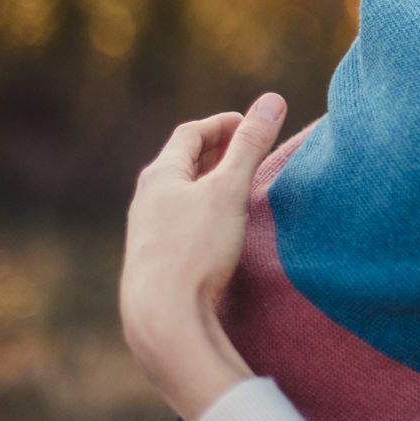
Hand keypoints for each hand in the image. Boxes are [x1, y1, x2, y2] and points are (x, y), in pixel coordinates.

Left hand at [120, 94, 287, 420]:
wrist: (163, 321)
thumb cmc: (195, 250)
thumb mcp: (229, 191)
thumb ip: (251, 146)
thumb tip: (273, 99)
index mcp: (160, 176)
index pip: (190, 134)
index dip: (222, 124)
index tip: (250, 123)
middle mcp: (146, 200)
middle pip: (182, 163)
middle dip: (216, 151)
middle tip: (248, 149)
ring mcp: (147, 233)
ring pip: (179, 195)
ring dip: (208, 183)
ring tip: (237, 186)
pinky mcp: (154, 263)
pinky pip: (179, 222)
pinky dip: (202, 212)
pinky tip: (219, 230)